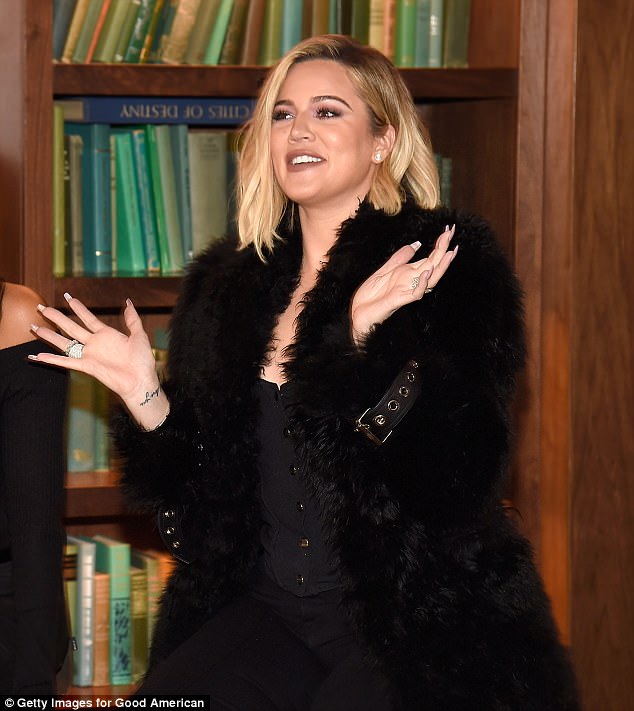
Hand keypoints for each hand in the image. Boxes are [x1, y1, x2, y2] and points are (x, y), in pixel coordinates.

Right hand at [31, 294, 168, 429]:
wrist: (141, 381)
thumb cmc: (142, 361)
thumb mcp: (139, 335)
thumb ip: (132, 319)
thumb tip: (127, 302)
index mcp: (106, 335)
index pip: (88, 318)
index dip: (78, 308)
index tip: (68, 297)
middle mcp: (95, 344)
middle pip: (71, 327)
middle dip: (56, 317)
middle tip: (42, 308)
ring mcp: (89, 355)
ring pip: (64, 342)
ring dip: (49, 336)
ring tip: (34, 327)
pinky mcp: (87, 367)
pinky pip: (66, 362)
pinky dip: (52, 359)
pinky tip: (37, 356)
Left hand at [350, 225, 457, 345]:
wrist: (359, 312)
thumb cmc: (371, 295)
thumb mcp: (384, 270)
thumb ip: (400, 258)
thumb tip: (417, 244)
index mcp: (408, 273)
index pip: (429, 257)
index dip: (439, 244)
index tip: (448, 229)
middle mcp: (411, 281)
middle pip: (433, 264)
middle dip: (443, 249)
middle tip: (452, 233)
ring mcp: (407, 291)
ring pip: (431, 279)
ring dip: (441, 267)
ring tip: (449, 253)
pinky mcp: (400, 300)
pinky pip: (416, 293)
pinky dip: (423, 283)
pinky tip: (428, 272)